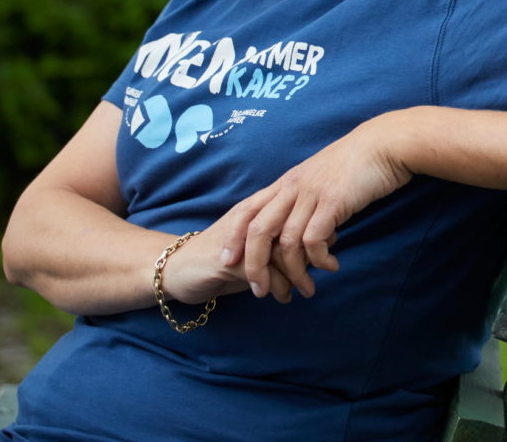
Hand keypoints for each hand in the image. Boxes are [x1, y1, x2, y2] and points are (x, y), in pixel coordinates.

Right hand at [157, 213, 322, 305]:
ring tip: (308, 290)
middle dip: (314, 252)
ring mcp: (238, 239)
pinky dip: (277, 287)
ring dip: (298, 274)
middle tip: (330, 269)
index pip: (299, 213)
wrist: (175, 268)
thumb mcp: (260, 248)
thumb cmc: (223, 257)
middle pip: (294, 231)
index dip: (319, 231)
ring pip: (280, 252)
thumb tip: (327, 240)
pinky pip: (261, 273)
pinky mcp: (226, 261)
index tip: (332, 249)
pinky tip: (283, 297)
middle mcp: (251, 220)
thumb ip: (288, 242)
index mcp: (260, 209)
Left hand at [219, 115, 411, 300]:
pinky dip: (319, 259)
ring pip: (287, 241)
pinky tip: (331, 266)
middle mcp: (293, 187)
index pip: (247, 210)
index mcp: (287, 182)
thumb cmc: (358, 162)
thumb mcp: (321, 177)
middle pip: (258, 230)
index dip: (233, 237)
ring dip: (294, 272)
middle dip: (255, 265)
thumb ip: (306, 198)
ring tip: (306, 288)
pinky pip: (314, 239)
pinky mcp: (333, 202)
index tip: (228, 261)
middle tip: (260, 290)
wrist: (385, 144)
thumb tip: (303, 225)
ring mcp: (312, 194)